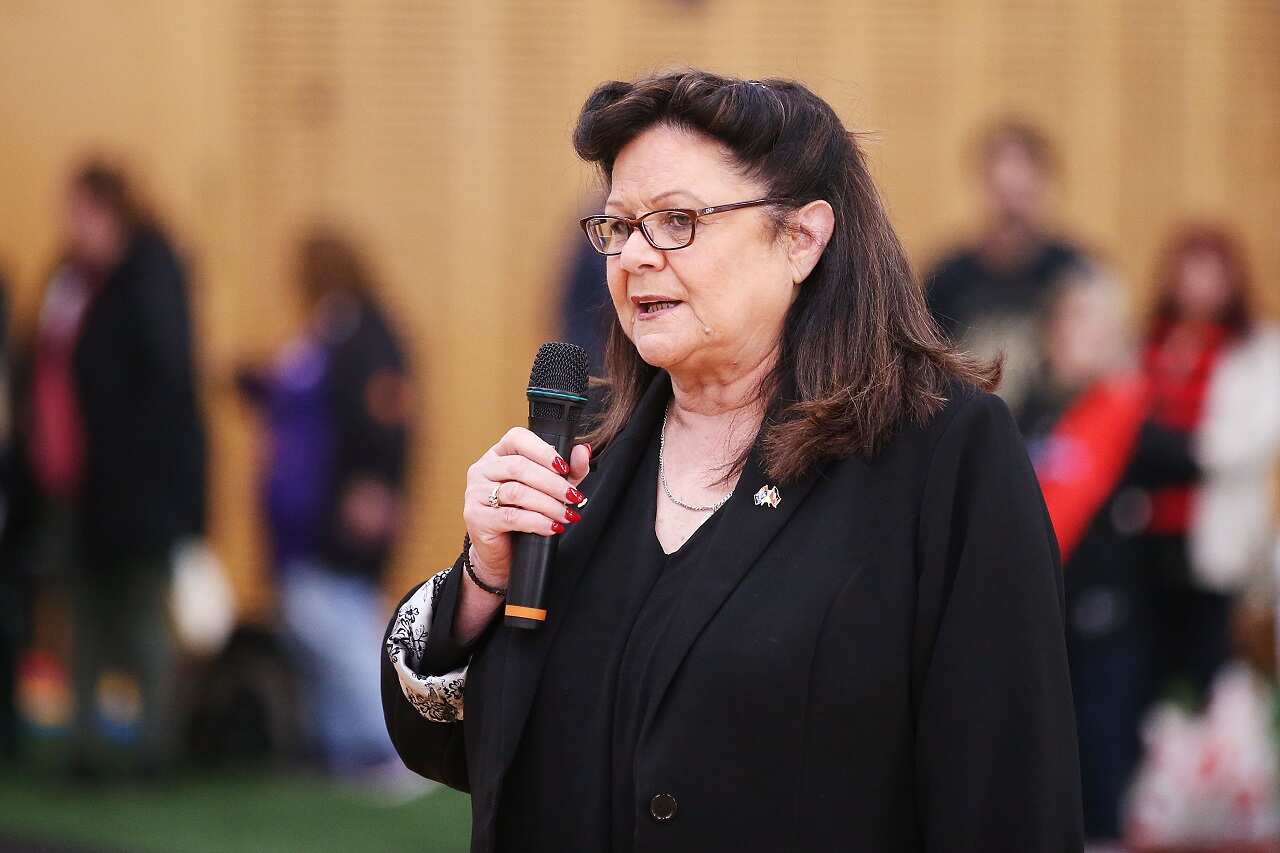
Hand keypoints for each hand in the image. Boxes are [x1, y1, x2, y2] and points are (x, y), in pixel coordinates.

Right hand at [462, 428, 590, 589]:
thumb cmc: (523, 514)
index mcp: (498, 454)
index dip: (543, 450)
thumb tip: (582, 451)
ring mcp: (475, 492)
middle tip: (573, 497)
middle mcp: (483, 469)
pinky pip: (511, 516)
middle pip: (519, 466)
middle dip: (552, 483)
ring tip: (567, 514)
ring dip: (548, 504)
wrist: (502, 552)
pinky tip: (552, 527)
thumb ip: (568, 470)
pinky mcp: (476, 517)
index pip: (517, 438)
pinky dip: (537, 521)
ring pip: (517, 492)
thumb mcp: (550, 489)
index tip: (565, 468)